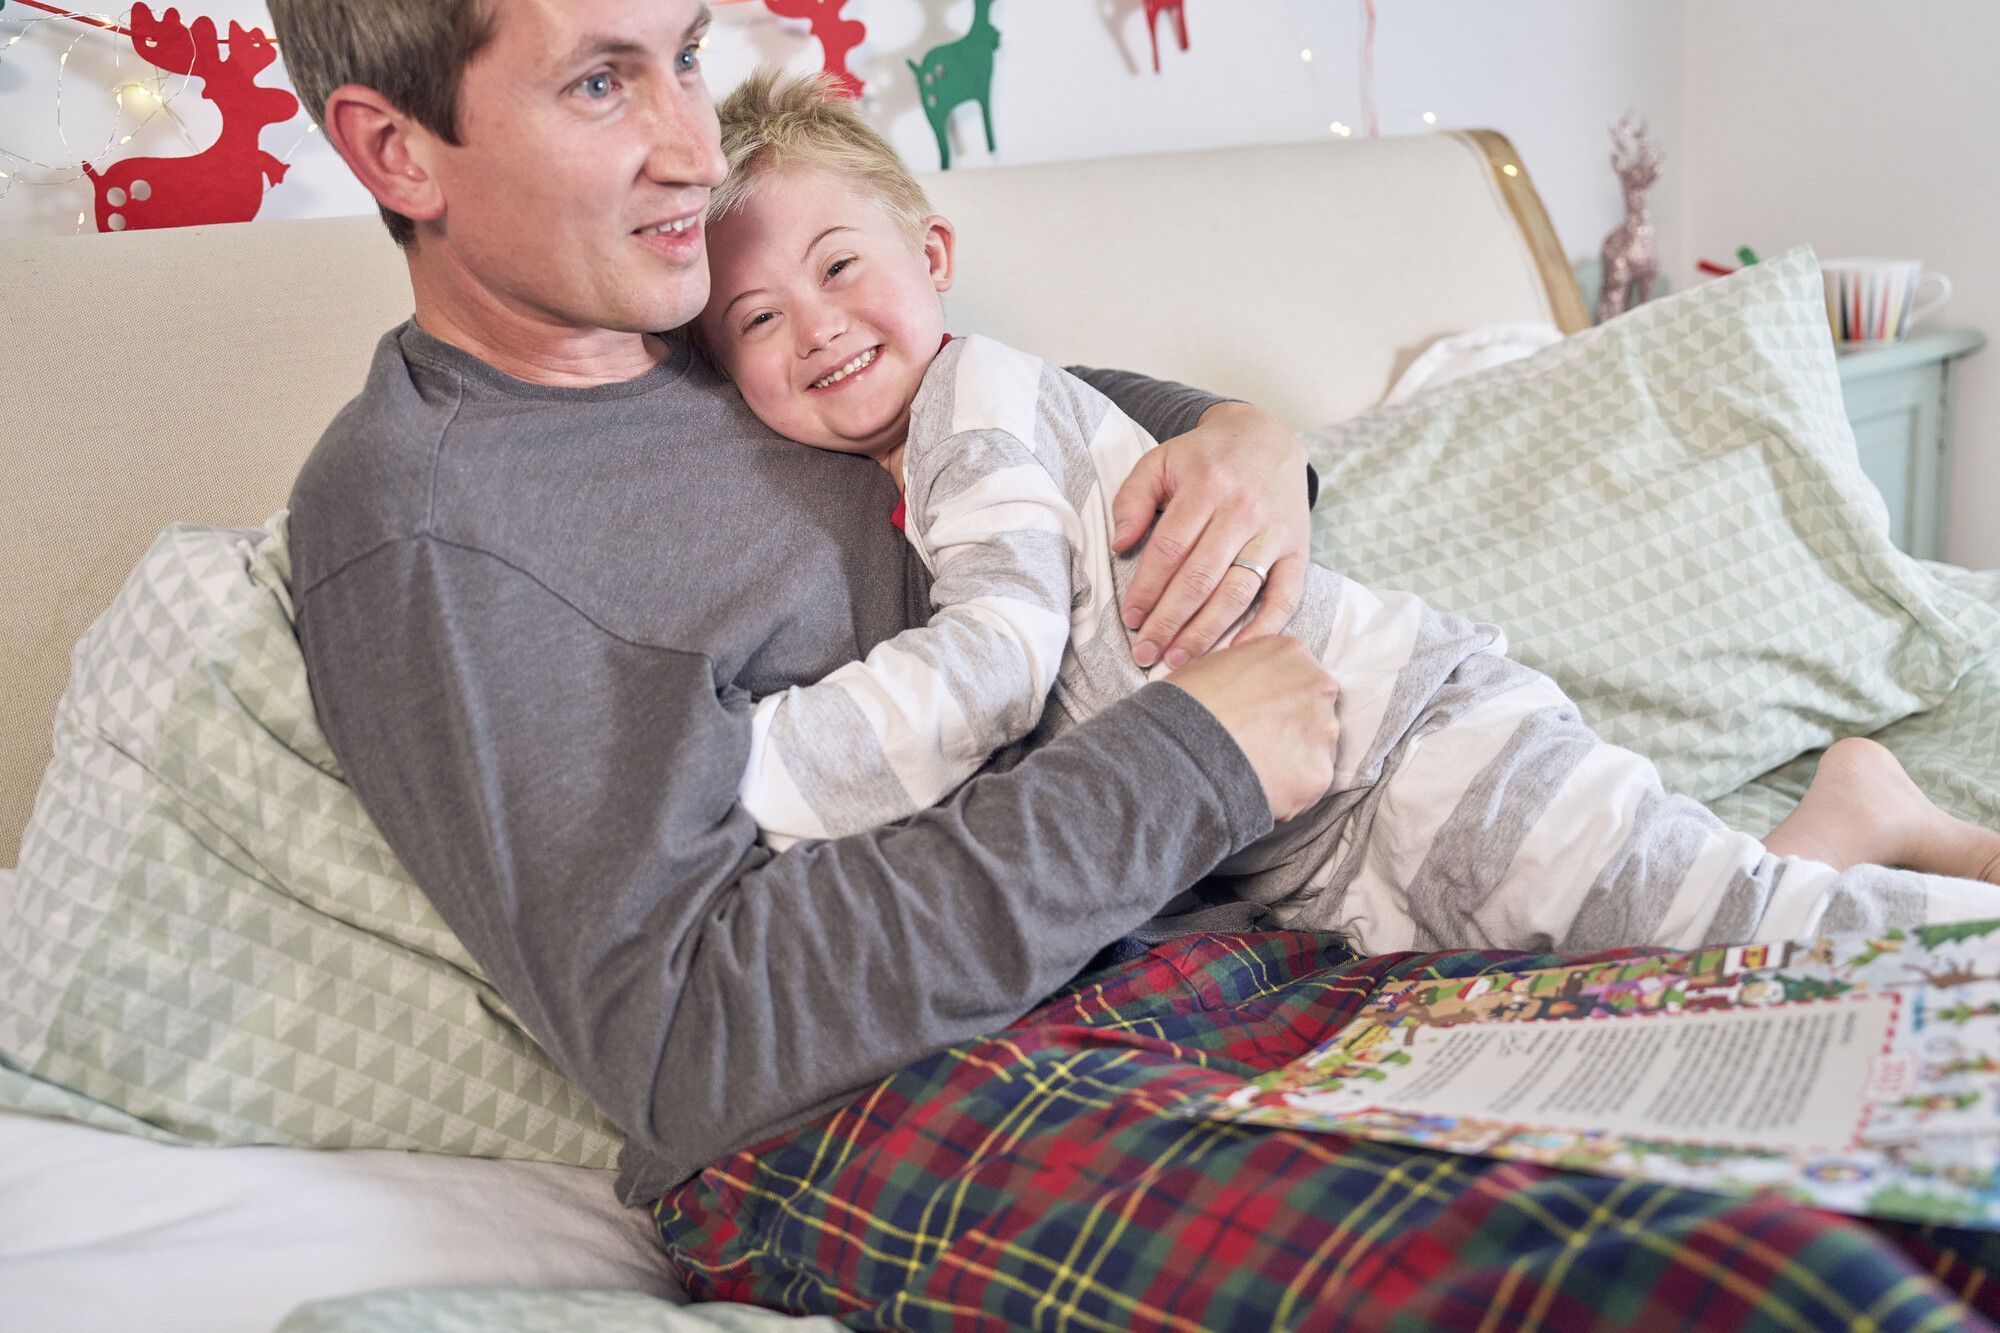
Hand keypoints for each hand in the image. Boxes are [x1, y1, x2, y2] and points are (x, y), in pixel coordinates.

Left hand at [1110, 401, 1311, 670]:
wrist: (1268, 437)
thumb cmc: (1205, 457)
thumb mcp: (1160, 460)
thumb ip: (1132, 498)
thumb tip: (1119, 544)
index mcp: (1206, 486)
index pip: (1170, 548)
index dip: (1147, 588)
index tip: (1130, 617)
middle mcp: (1243, 510)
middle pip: (1201, 578)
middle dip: (1169, 621)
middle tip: (1146, 652)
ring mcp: (1274, 532)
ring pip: (1237, 592)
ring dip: (1206, 632)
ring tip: (1178, 660)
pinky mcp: (1299, 549)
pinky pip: (1285, 595)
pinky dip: (1265, 627)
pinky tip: (1237, 651)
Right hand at [1166, 638, 1338, 821]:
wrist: (1181, 752)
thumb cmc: (1185, 705)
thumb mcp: (1213, 665)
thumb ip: (1245, 670)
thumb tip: (1245, 684)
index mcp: (1290, 653)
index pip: (1298, 676)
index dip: (1277, 700)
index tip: (1258, 716)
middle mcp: (1317, 686)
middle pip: (1314, 710)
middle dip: (1291, 728)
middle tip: (1256, 744)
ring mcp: (1323, 731)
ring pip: (1314, 748)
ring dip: (1291, 759)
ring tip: (1253, 768)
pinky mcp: (1320, 773)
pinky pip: (1308, 784)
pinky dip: (1289, 790)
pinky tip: (1258, 787)